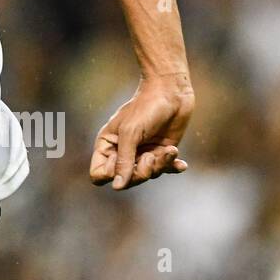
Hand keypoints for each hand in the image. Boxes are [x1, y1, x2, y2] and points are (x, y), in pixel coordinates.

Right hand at [90, 74, 193, 190]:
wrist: (171, 93)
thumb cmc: (146, 108)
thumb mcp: (131, 133)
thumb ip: (123, 161)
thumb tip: (117, 187)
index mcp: (107, 145)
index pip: (99, 174)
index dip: (111, 174)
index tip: (123, 160)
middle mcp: (123, 152)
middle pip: (125, 180)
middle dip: (140, 172)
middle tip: (150, 157)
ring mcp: (141, 153)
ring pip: (146, 176)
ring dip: (159, 165)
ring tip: (169, 150)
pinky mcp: (160, 152)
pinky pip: (164, 170)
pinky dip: (172, 166)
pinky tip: (180, 163)